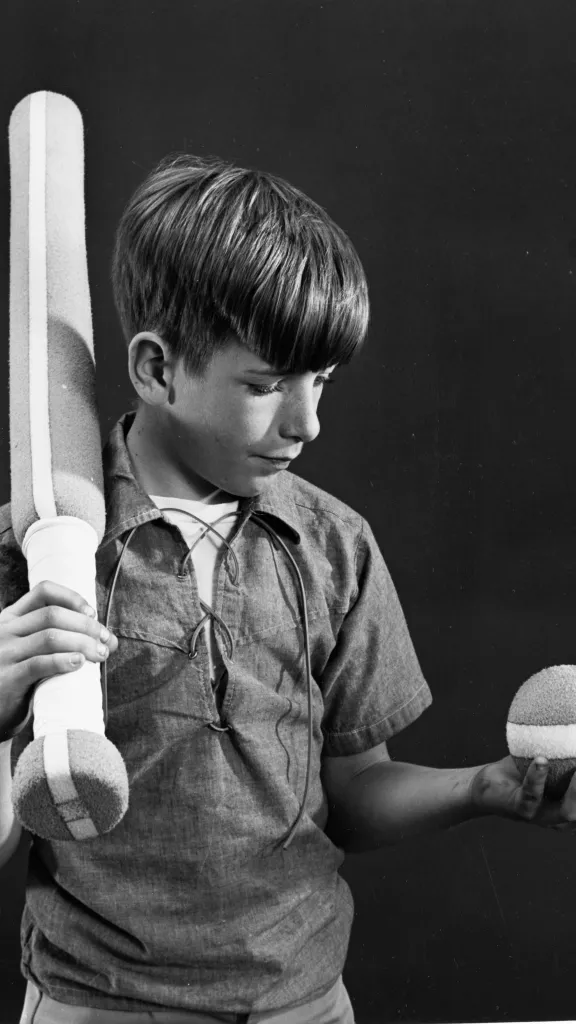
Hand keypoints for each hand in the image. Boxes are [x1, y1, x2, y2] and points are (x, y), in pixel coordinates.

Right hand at [0, 581, 117, 738]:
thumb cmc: (20, 680)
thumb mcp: (32, 651)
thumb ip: (60, 639)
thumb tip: (108, 640)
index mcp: (11, 618)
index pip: (43, 592)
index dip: (72, 598)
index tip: (92, 613)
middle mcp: (5, 631)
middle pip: (53, 615)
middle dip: (86, 625)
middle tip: (106, 641)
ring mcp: (4, 653)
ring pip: (50, 636)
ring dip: (82, 643)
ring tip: (100, 654)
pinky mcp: (8, 678)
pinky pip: (39, 664)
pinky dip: (64, 661)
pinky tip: (79, 663)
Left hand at [470, 754, 575, 830]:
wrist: (487, 786)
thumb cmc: (522, 769)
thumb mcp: (549, 757)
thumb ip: (564, 746)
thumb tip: (573, 714)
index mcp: (575, 805)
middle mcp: (564, 817)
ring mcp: (544, 817)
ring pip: (569, 811)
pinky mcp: (522, 811)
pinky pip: (532, 795)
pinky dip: (538, 777)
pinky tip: (542, 760)